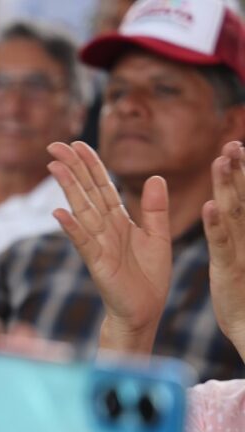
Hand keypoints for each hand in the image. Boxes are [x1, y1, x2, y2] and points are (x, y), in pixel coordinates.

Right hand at [47, 141, 171, 349]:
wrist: (143, 310)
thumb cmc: (148, 277)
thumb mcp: (159, 236)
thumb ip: (155, 208)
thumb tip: (155, 177)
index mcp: (119, 220)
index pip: (102, 186)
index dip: (91, 164)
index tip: (78, 143)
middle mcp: (104, 228)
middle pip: (86, 191)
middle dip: (72, 167)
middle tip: (54, 145)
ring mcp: (98, 244)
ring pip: (81, 209)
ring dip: (67, 187)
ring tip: (54, 166)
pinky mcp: (97, 262)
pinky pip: (83, 242)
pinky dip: (71, 228)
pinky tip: (59, 213)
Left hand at [202, 141, 244, 356]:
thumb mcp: (242, 255)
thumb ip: (239, 229)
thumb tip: (229, 210)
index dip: (244, 172)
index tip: (236, 145)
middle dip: (240, 170)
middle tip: (232, 142)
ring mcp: (244, 252)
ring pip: (236, 214)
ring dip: (229, 187)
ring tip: (221, 161)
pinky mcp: (231, 270)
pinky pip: (223, 245)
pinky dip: (217, 225)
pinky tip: (210, 206)